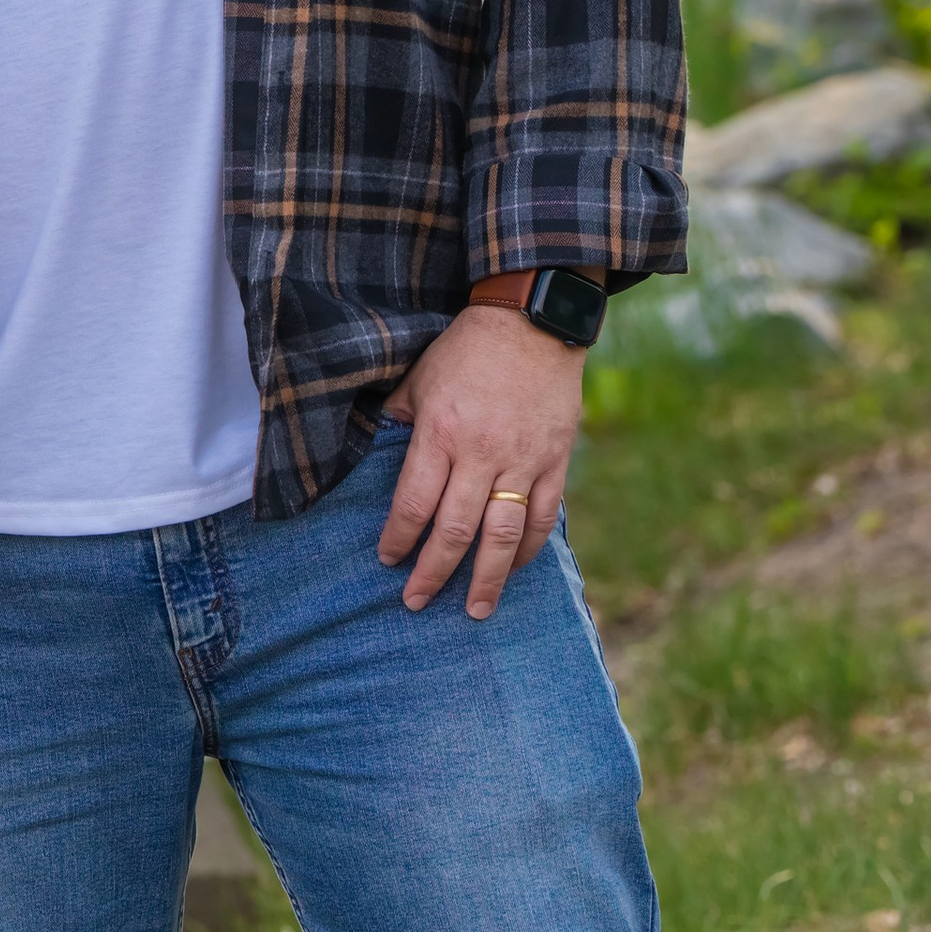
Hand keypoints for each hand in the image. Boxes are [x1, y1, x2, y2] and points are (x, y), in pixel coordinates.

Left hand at [377, 303, 585, 618]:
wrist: (532, 321)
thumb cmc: (465, 350)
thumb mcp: (417, 378)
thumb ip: (398, 421)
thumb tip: (374, 453)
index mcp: (440, 434)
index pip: (414, 504)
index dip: (399, 539)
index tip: (387, 561)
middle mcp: (481, 454)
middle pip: (454, 531)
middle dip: (433, 573)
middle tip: (416, 602)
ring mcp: (523, 461)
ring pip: (503, 536)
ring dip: (487, 579)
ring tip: (474, 610)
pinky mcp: (556, 461)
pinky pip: (544, 517)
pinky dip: (529, 549)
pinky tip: (516, 569)